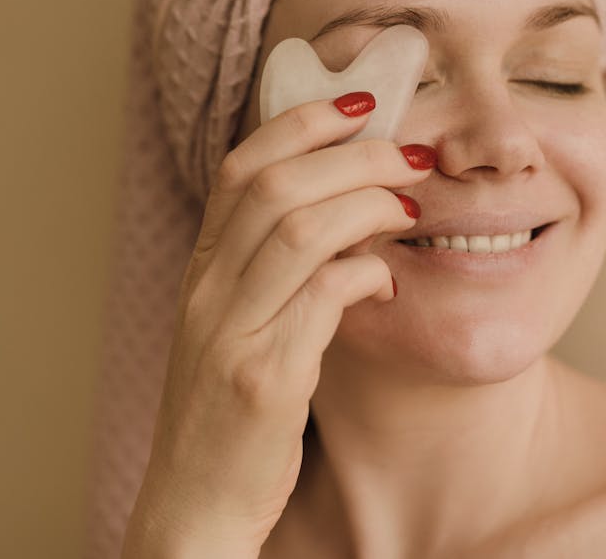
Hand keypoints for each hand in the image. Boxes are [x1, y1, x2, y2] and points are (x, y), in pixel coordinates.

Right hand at [121, 91, 433, 555]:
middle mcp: (206, 292)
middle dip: (353, 155)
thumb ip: (274, 270)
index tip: (357, 102)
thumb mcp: (238, 326)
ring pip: (296, 231)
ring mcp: (229, 334)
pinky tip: (388, 277)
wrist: (194, 504)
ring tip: (411, 205)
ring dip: (367, 204)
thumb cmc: (231, 411)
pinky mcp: (262, 380)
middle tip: (410, 155)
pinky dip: (364, 272)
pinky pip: (320, 299)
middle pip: (275, 185)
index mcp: (202, 270)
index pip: (242, 167)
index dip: (300, 122)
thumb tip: (345, 212)